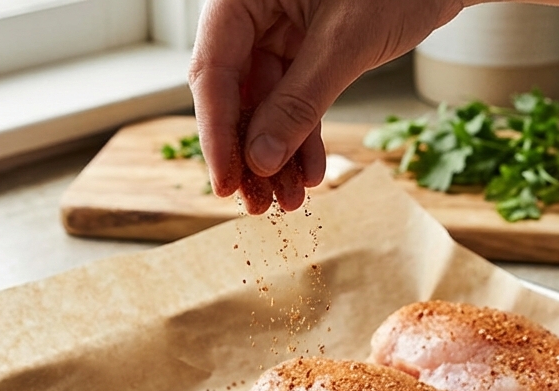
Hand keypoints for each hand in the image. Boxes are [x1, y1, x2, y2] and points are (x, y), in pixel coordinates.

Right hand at [188, 0, 465, 213]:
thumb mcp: (345, 43)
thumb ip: (299, 101)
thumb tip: (260, 160)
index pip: (213, 70)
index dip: (217, 133)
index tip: (225, 183)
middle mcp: (254, 10)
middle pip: (234, 93)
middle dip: (249, 153)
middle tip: (254, 204)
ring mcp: (280, 29)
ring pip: (265, 104)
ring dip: (276, 154)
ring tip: (287, 201)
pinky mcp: (307, 46)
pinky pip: (294, 99)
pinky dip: (302, 137)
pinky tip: (308, 173)